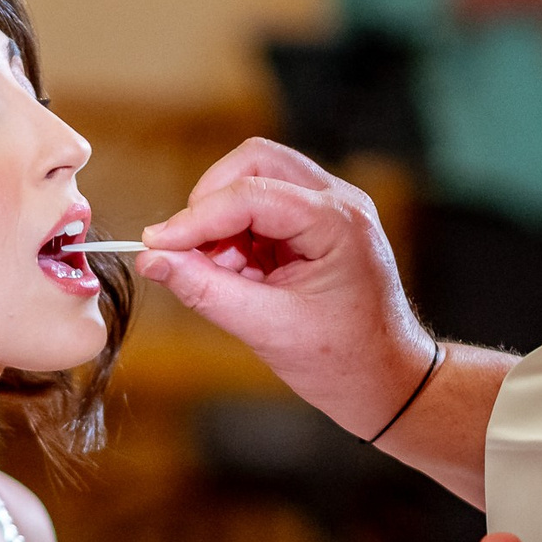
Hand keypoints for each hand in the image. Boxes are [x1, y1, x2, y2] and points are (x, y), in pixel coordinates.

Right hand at [135, 139, 436, 439]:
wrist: (387, 379)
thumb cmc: (344, 360)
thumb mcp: (267, 329)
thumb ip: (205, 290)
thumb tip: (153, 260)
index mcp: (338, 223)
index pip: (250, 195)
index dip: (195, 219)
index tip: (154, 245)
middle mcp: (338, 201)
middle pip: (254, 163)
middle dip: (211, 203)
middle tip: (191, 253)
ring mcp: (330, 206)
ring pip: (255, 177)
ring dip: (223, 220)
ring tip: (225, 274)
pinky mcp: (316, 221)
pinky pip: (262, 204)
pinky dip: (237, 232)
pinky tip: (241, 274)